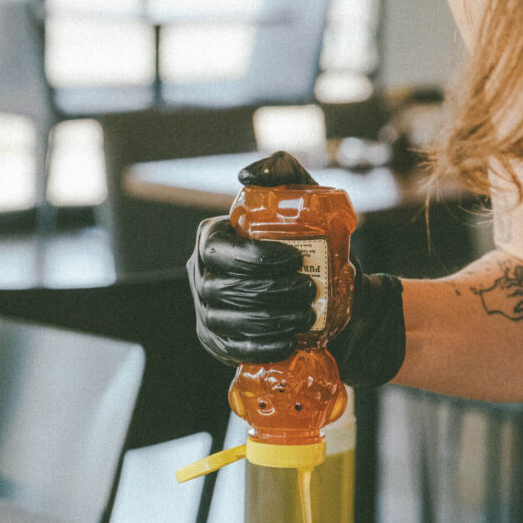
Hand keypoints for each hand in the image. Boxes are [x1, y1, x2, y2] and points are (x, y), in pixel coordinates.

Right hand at [187, 149, 405, 383]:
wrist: (323, 295)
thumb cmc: (309, 243)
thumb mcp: (303, 201)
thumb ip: (282, 173)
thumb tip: (245, 175)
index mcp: (211, 238)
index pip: (220, 251)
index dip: (255, 258)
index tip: (295, 259)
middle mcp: (200, 274)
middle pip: (226, 288)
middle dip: (270, 291)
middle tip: (307, 290)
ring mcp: (206, 311)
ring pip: (231, 319)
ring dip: (271, 319)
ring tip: (305, 314)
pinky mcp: (217, 342)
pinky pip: (235, 349)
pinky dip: (263, 346)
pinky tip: (289, 341)